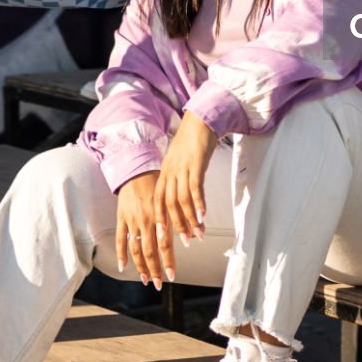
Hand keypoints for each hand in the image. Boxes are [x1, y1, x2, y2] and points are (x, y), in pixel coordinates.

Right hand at [114, 173, 173, 287]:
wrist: (137, 171)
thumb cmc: (157, 186)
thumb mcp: (171, 201)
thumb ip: (180, 220)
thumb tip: (197, 234)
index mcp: (160, 217)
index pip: (165, 245)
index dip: (168, 262)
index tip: (172, 276)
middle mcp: (146, 221)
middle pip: (150, 251)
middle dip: (155, 269)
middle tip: (159, 284)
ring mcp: (132, 221)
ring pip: (135, 248)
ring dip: (140, 266)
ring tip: (146, 279)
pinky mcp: (121, 218)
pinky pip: (120, 239)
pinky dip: (121, 254)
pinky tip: (124, 267)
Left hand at [154, 112, 213, 245]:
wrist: (200, 120)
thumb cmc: (191, 142)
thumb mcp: (180, 162)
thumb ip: (179, 179)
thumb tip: (183, 198)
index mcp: (165, 173)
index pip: (159, 201)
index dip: (161, 220)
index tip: (164, 238)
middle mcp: (170, 172)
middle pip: (169, 204)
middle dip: (177, 226)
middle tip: (185, 241)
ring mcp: (182, 168)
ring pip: (182, 200)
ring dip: (190, 219)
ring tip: (198, 233)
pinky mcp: (195, 164)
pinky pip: (195, 187)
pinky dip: (198, 203)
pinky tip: (203, 215)